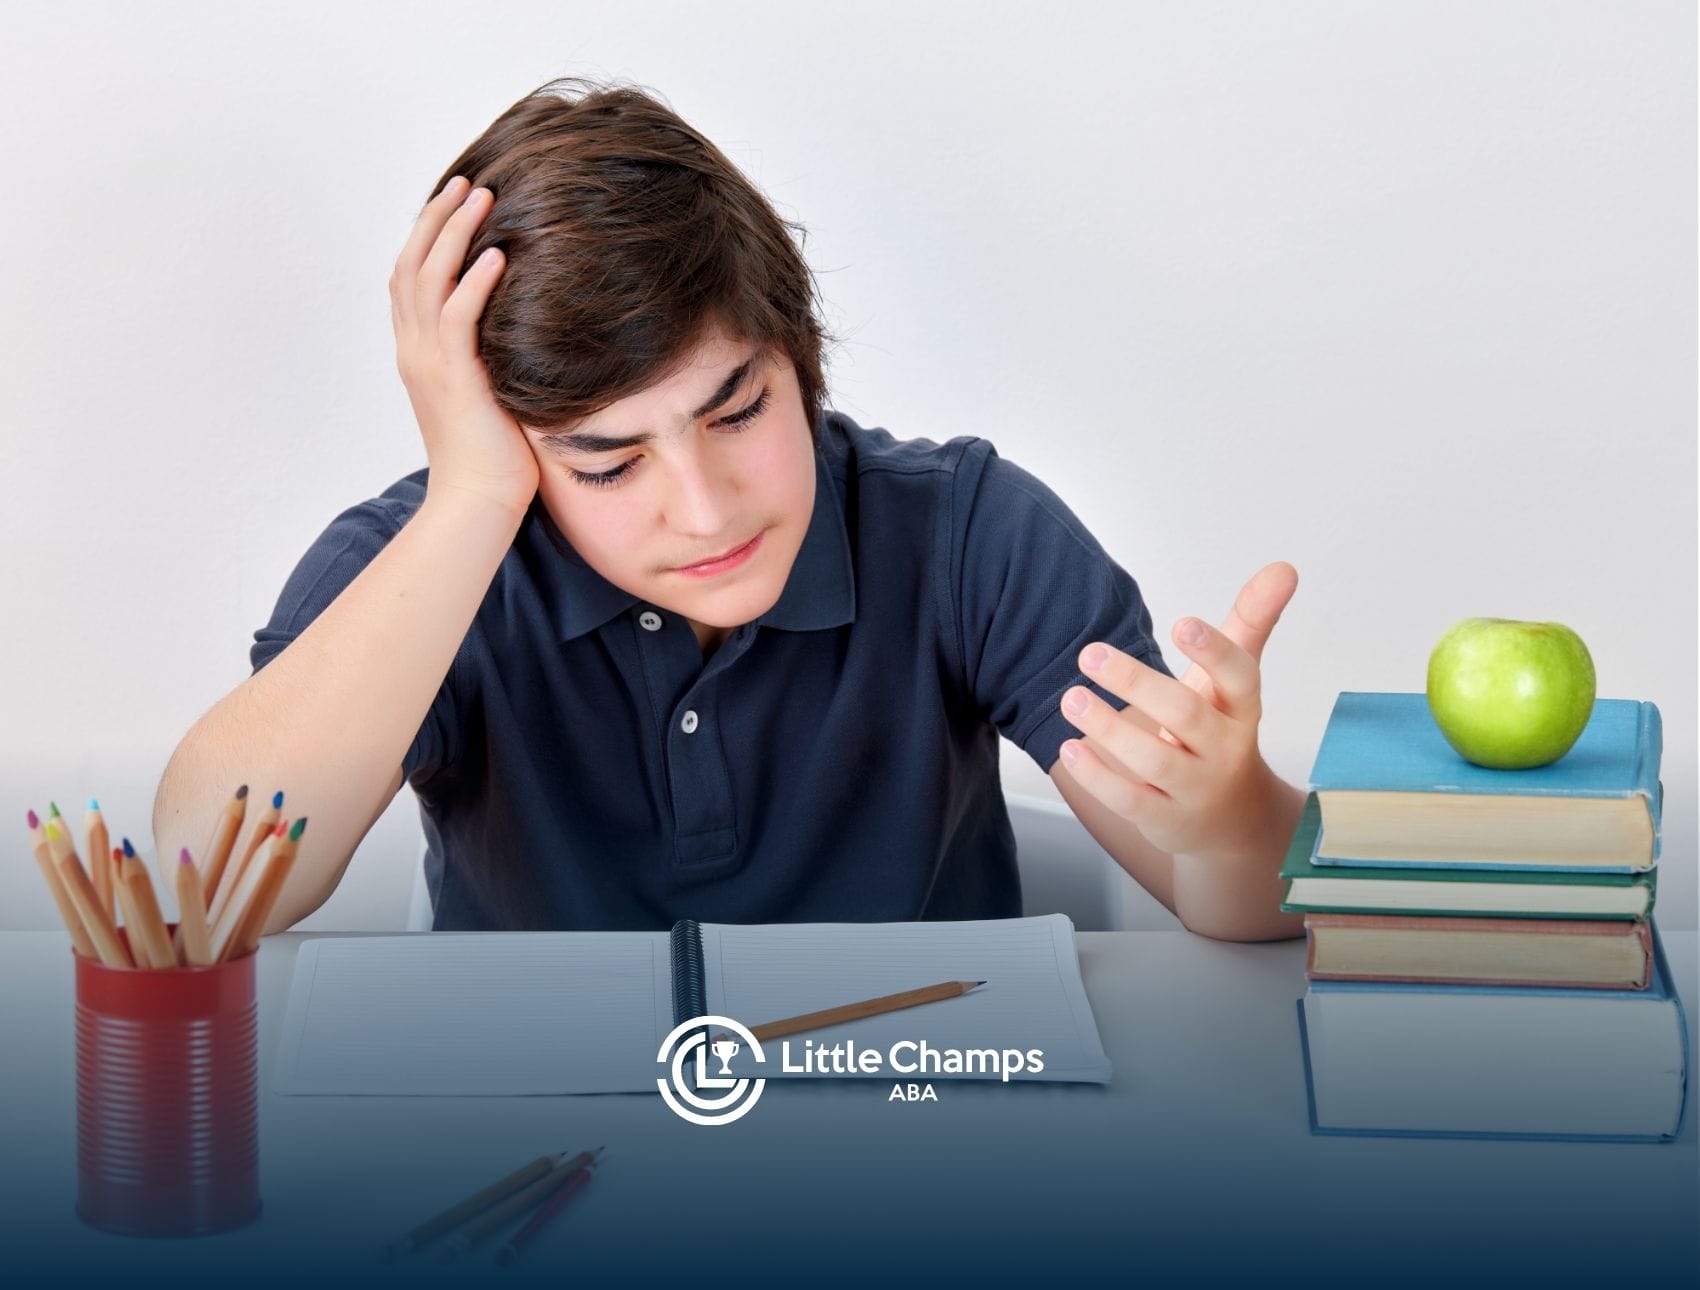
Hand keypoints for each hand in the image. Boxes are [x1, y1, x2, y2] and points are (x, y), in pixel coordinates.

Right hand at [389, 175, 538, 516]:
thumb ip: (493, 356)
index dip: (426, 235)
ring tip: (482, 197)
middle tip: (467, 182)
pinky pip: (458, 319)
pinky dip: (473, 282)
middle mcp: (415, 351)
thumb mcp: (490, 393)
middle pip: (411, 265)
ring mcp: (429, 364)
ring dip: (455, 234)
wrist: (477, 504)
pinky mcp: (456, 381)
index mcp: (418, 353)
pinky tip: (498, 255)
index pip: (409, 279)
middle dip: (437, 218)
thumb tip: (528, 328)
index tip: (454, 202)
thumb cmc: (493, 458)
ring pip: (428, 280)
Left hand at [1057, 561, 1298, 858]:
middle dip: (1138, 684)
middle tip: (1091, 652)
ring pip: (1154, 762)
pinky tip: (1069, 747)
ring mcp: (1196, 789)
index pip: (1239, 677)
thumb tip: (1284, 567)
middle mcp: (1224, 750)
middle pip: (1186, 715)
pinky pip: (1130, 801)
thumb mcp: (1234, 683)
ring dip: (1109, 728)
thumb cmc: (1222, 733)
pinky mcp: (1166, 821)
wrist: (1234, 822)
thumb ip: (1251, 623)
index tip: (1183, 623)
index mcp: (1242, 709)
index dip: (1215, 652)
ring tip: (1071, 697)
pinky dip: (1098, 776)